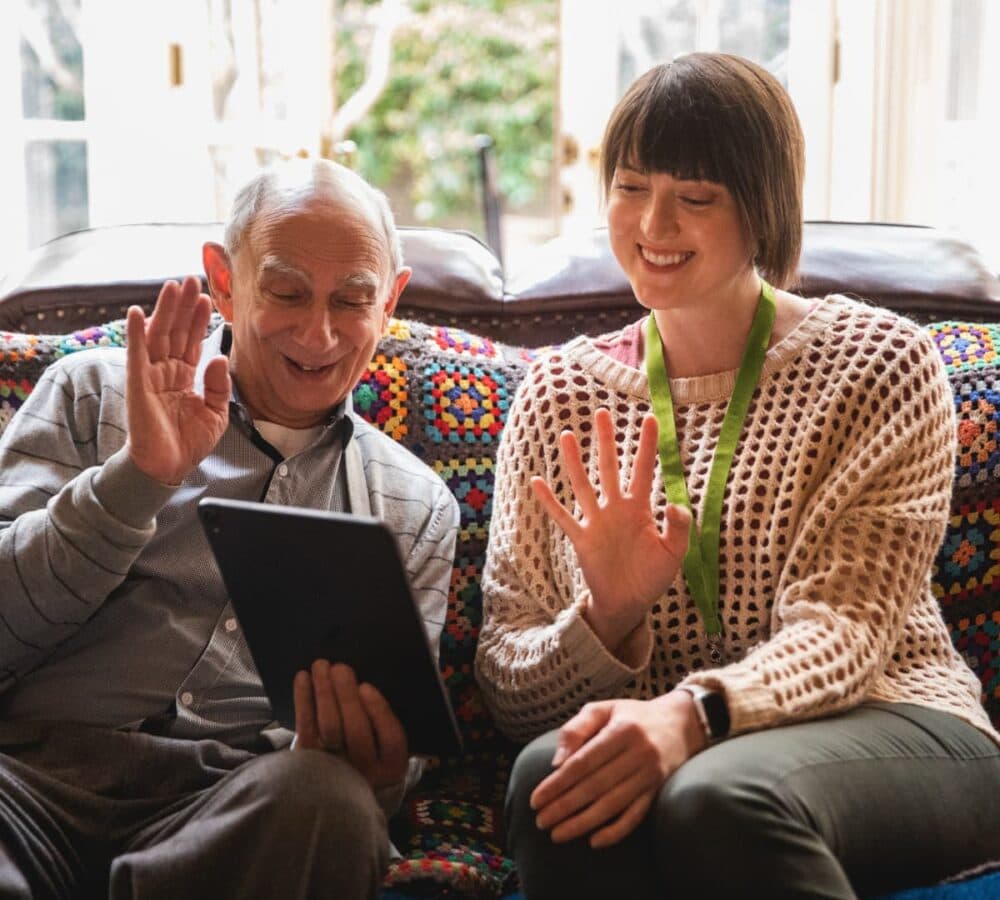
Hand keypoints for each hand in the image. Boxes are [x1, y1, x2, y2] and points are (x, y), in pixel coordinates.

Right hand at [125, 276, 230, 483]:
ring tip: (173, 285)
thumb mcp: (217, 413)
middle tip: (192, 279)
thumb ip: (220, 385)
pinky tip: (136, 312)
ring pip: (158, 336)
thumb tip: (221, 357)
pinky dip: (136, 333)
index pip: (192, 341)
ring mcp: (150, 376)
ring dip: (164, 309)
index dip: (199, 319)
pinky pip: (136, 355)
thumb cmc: (189, 442)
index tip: (208, 297)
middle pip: (175, 331)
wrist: (169, 467)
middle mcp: (166, 371)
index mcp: (184, 376)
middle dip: (183, 305)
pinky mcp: (138, 385)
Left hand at [293, 660, 408, 789]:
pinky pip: (306, 727)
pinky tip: (303, 677)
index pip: (391, 739)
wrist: (336, 788)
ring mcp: (336, 768)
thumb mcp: (388, 744)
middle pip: (357, 730)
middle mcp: (366, 771)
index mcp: (393, 765)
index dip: (379, 711)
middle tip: (340, 668)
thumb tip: (373, 683)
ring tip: (321, 666)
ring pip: (330, 727)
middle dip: (347, 695)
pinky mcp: (309, 761)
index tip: (366, 686)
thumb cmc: (371, 751)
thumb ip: (388, 721)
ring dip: (325, 692)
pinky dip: (304, 699)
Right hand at [531, 408, 690, 653]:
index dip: (647, 445)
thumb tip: (676, 503)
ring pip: (583, 485)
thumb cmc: (653, 576)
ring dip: (574, 461)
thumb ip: (680, 527)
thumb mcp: (675, 553)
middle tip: (602, 413)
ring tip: (567, 435)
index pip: (644, 470)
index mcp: (640, 508)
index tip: (651, 418)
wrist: (629, 603)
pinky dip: (550, 501)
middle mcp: (616, 508)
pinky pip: (563, 517)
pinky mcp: (582, 539)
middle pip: (610, 467)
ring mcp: (597, 521)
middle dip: (606, 441)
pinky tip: (537, 481)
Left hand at [531, 691, 703, 847]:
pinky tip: (594, 841)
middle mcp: (639, 753)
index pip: (583, 762)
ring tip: (557, 834)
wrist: (682, 723)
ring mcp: (651, 775)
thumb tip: (556, 762)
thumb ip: (576, 729)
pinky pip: (637, 815)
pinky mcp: (659, 791)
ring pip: (613, 804)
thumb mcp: (603, 709)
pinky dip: (616, 831)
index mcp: (621, 730)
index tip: (536, 800)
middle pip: (596, 786)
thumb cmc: (632, 716)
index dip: (557, 784)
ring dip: (583, 823)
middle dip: (564, 807)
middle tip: (540, 822)